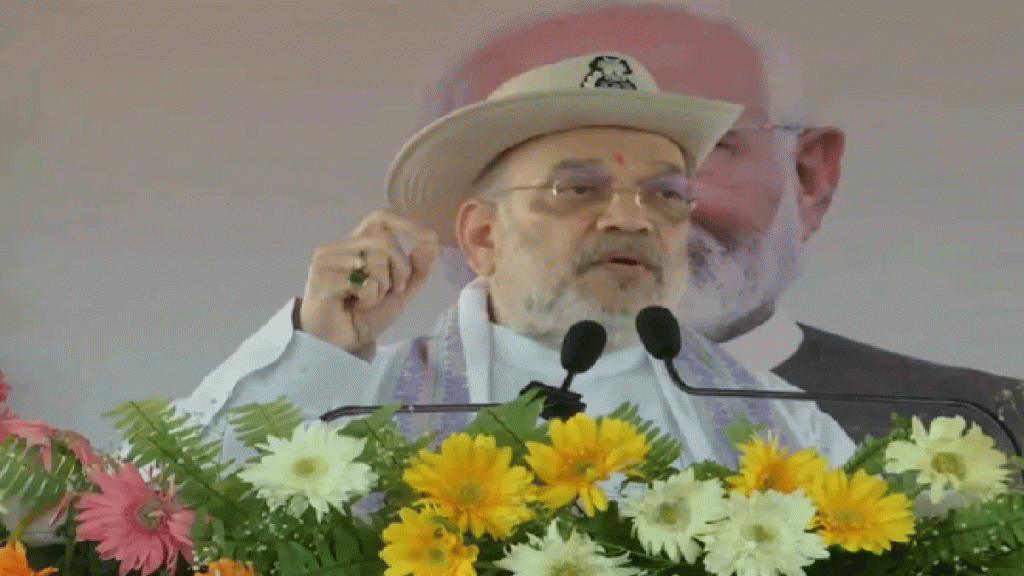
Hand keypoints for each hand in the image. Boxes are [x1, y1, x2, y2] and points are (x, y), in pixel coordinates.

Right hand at [298, 210, 438, 353]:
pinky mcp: (319, 276)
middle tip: (393, 290)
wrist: (341, 342)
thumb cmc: (366, 315)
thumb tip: (433, 241)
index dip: (406, 224)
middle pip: (383, 241)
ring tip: (367, 300)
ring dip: (380, 286)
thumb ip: (417, 269)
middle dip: (399, 268)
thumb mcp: (400, 293)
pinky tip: (352, 305)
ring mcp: (327, 259)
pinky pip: (358, 280)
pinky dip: (366, 297)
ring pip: (372, 258)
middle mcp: (341, 246)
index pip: (381, 218)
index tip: (429, 237)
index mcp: (359, 245)